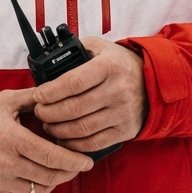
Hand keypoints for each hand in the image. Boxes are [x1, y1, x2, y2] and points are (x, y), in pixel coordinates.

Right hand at [0, 89, 92, 192]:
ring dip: (54, 182)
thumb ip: (33, 98)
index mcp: (12, 139)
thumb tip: (58, 93)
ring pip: (39, 190)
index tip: (88, 162)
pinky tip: (41, 181)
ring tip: (59, 170)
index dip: (73, 161)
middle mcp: (6, 163)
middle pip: (49, 175)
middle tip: (78, 165)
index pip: (51, 156)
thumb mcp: (6, 101)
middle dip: (68, 171)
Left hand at [32, 38, 146, 153]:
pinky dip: (74, 144)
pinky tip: (63, 139)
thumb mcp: (100, 47)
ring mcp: (123, 112)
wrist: (153, 81)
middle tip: (39, 112)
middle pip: (75, 108)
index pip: (73, 82)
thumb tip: (48, 60)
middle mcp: (118, 90)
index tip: (38, 96)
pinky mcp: (126, 130)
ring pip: (82, 128)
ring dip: (59, 130)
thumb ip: (75, 50)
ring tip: (48, 124)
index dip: (51, 92)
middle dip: (50, 112)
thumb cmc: (119, 64)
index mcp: (109, 66)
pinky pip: (95, 142)